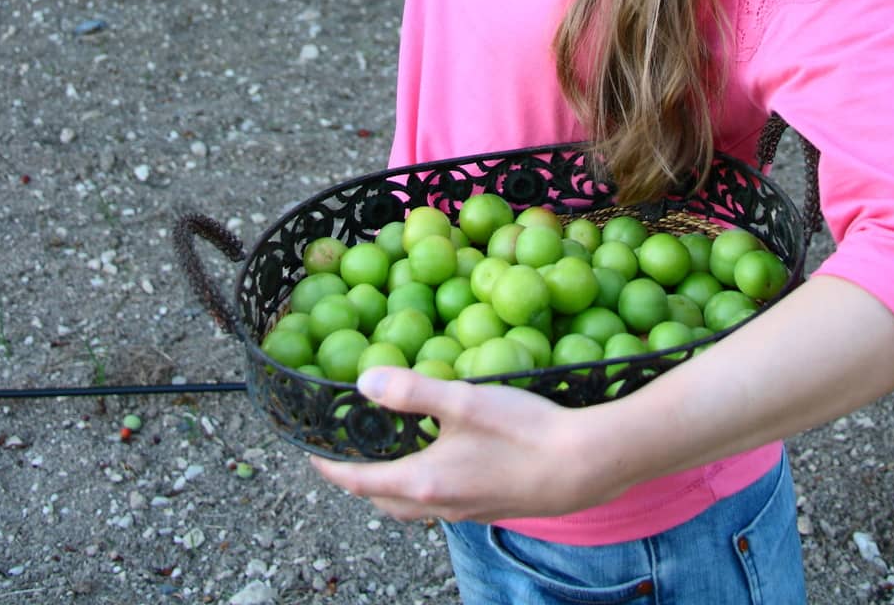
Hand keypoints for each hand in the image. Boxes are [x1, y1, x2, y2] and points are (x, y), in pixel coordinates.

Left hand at [309, 367, 614, 524]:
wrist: (583, 466)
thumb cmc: (523, 430)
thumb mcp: (463, 400)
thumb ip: (412, 390)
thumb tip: (363, 382)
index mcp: (424, 481)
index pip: (360, 480)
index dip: (331, 468)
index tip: (310, 453)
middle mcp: (439, 505)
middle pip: (383, 500)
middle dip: (359, 480)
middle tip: (346, 452)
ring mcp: (466, 511)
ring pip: (412, 505)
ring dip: (392, 486)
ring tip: (387, 454)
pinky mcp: (489, 508)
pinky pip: (440, 504)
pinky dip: (423, 486)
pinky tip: (440, 461)